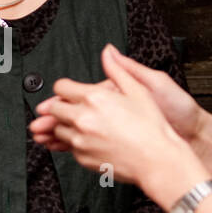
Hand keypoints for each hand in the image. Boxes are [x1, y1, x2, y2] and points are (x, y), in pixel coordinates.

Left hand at [33, 45, 208, 194]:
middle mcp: (82, 119)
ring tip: (87, 125)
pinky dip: (76, 142)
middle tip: (76, 108)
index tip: (70, 91)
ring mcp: (80, 140)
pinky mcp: (82, 158)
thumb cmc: (151, 127)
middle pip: (54, 109)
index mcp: (94, 98)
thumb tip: (108, 53)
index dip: (65, 88)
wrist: (157, 160)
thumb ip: (117, 69)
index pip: (61, 87)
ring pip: (58, 129)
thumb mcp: (137, 90)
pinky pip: (69, 147)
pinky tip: (92, 139)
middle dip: (62, 106)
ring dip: (67, 125)